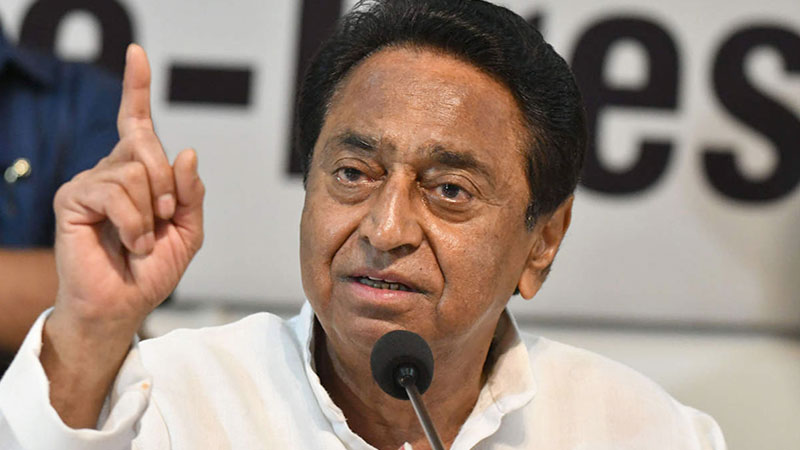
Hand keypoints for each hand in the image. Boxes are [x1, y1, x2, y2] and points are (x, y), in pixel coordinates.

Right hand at [51, 44, 204, 336]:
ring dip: (150, 213)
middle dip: (166, 184)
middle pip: (146, 143)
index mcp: (139, 174)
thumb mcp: (188, 230)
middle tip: (165, 217)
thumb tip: (187, 152)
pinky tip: (131, 242)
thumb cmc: (152, 269)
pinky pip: (114, 191)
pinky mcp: (72, 198)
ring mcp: (90, 182)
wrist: (125, 304)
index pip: (138, 124)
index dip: (137, 89)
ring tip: (143, 239)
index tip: (138, 54)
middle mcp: (112, 171)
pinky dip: (133, 222)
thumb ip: (191, 193)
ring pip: (134, 172)